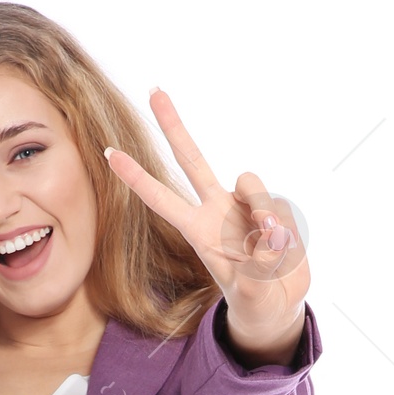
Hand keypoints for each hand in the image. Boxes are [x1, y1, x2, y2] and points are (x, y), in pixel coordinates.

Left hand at [104, 88, 309, 357]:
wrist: (279, 304)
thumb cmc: (254, 302)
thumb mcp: (251, 295)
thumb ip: (258, 269)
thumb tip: (269, 237)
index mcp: (199, 231)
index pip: (162, 198)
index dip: (137, 177)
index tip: (109, 153)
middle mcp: (219, 210)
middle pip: (193, 159)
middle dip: (175, 126)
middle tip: (153, 90)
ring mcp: (247, 207)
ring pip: (251, 183)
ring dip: (263, 211)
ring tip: (270, 245)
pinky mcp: (274, 207)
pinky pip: (280, 208)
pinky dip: (284, 233)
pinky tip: (284, 252)